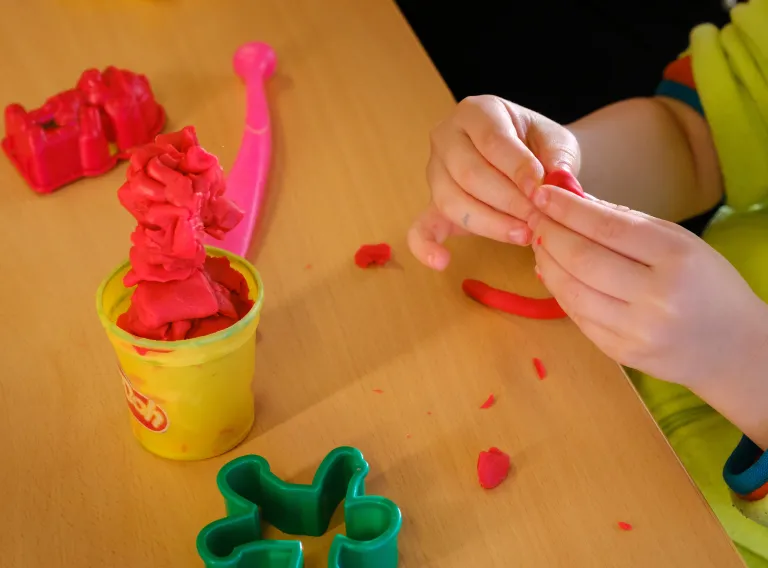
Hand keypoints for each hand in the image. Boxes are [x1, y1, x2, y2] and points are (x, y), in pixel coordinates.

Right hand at [407, 95, 580, 269]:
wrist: (529, 161)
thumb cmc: (540, 148)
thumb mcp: (557, 143)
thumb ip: (558, 159)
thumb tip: (557, 182)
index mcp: (477, 112)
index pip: (491, 140)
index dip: (516, 168)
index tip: (541, 192)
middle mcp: (446, 137)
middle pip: (468, 173)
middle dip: (507, 201)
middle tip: (539, 219)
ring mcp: (435, 173)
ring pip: (452, 201)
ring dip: (490, 224)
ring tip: (523, 235)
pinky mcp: (432, 206)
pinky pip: (420, 228)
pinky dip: (426, 247)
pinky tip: (442, 262)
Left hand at [527, 184, 767, 390]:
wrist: (734, 347)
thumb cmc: (706, 284)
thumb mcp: (679, 242)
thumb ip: (625, 221)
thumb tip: (573, 199)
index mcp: (676, 257)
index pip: (607, 227)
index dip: (567, 209)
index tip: (543, 193)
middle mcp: (656, 296)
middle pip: (581, 259)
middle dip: (549, 233)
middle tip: (534, 217)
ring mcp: (637, 330)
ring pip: (571, 290)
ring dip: (546, 262)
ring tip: (539, 242)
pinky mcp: (621, 352)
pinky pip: (576, 315)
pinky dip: (558, 289)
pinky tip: (552, 271)